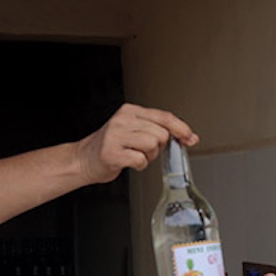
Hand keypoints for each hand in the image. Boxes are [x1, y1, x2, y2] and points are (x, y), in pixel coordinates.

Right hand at [76, 104, 198, 183]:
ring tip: (135, 154)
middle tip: (144, 149)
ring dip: (149, 156)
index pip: (164, 116)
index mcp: (130, 111)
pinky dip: (140, 165)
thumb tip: (189, 137)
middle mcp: (123, 120)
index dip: (181, 128)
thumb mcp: (134, 130)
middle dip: (159, 147)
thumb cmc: (112, 146)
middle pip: (161, 133)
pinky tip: (129, 162)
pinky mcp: (112, 153)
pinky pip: (141, 160)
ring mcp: (116, 136)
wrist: (84, 159)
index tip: (190, 137)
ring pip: (153, 145)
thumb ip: (158, 130)